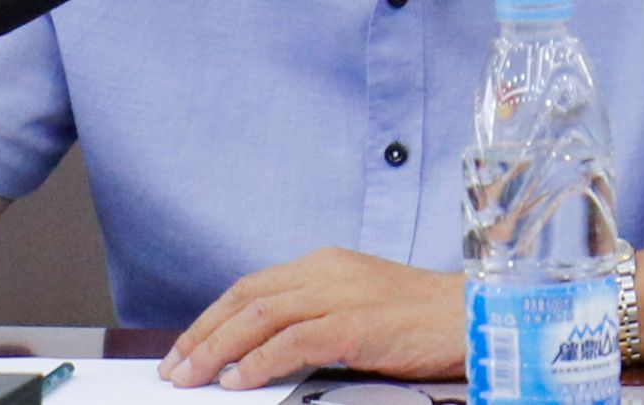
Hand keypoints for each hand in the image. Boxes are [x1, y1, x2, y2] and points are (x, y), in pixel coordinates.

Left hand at [160, 249, 464, 389]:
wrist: (469, 315)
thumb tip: (262, 349)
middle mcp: (325, 271)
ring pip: (260, 317)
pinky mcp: (354, 323)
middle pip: (246, 298)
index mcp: (323, 264)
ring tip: (193, 377)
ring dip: (218, 350)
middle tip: (175, 367)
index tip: (186, 347)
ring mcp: (339, 294)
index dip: (213, 318)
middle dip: (203, 334)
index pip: (252, 287)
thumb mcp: (357, 305)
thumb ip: (314, 316)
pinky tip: (238, 379)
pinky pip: (294, 341)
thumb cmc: (418, 319)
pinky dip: (259, 360)